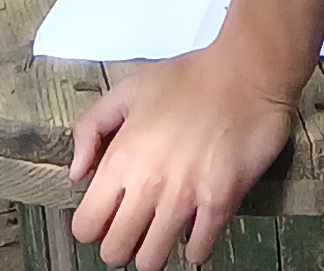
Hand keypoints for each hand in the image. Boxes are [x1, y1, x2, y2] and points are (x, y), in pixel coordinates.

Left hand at [69, 49, 298, 267]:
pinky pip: (199, 251)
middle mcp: (148, 185)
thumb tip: (77, 171)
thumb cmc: (190, 78)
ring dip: (155, 251)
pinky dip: (195, 248)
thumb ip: (91, 128)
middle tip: (135, 229)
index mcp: (121, 159)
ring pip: (152, 261)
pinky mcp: (220, 202)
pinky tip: (196, 229)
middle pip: (115, 253)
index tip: (107, 217)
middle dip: (121, 245)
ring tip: (163, 232)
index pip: (86, 227)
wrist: (246, 72)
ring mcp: (185, 197)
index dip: (93, 226)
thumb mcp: (128, 89)